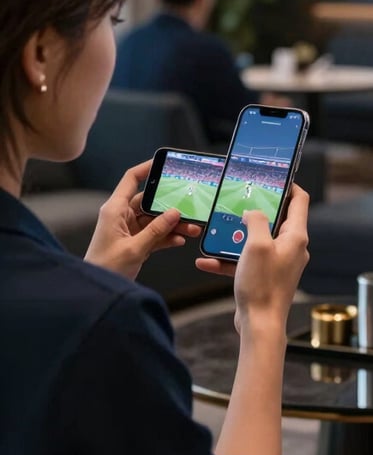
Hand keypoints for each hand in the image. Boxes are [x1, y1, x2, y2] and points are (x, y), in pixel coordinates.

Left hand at [85, 160, 200, 280]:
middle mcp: (122, 216)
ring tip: (192, 228)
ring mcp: (129, 229)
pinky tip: (180, 240)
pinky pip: (156, 234)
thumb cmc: (105, 268)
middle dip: (171, 206)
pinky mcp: (136, 242)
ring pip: (156, 219)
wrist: (98, 292)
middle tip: (190, 208)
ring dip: (174, 224)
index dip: (147, 168)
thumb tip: (174, 213)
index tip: (165, 163)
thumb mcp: (134, 248)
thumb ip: (156, 230)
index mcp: (115, 210)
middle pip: (150, 201)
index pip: (131, 179)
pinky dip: (168, 237)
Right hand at [195, 185, 309, 334]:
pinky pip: (246, 261)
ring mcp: (279, 264)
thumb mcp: (257, 245)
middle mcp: (291, 248)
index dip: (289, 186)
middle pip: (277, 219)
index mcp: (296, 237)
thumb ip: (256, 221)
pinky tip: (206, 261)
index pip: (299, 201)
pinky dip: (228, 259)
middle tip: (241, 200)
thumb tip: (253, 212)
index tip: (274, 178)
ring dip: (237, 236)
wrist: (259, 326)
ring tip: (219, 229)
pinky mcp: (265, 277)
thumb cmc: (262, 287)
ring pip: (258, 241)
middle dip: (257, 210)